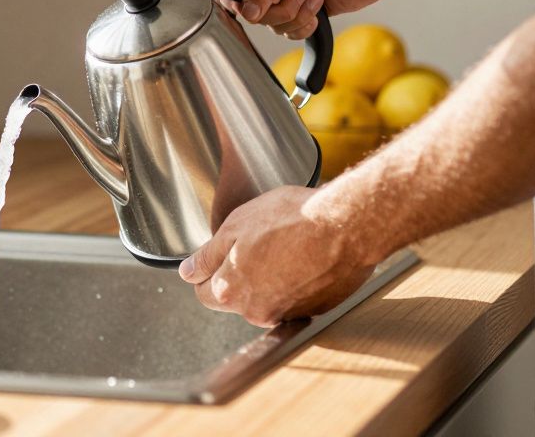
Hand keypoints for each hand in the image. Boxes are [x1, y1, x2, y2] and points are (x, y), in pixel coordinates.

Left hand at [177, 186, 376, 327]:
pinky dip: (295, 283)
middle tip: (256, 243)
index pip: (203, 293)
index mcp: (231, 292)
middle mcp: (257, 312)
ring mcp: (288, 314)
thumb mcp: (236, 226)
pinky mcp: (315, 310)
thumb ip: (207, 255)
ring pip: (265, 298)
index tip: (220, 254)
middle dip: (238, 274)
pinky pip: (294, 299)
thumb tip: (187, 272)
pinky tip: (303, 258)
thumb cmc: (293, 220)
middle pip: (235, 297)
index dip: (208, 270)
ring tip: (284, 247)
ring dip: (268, 279)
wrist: (347, 226)